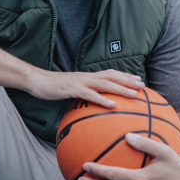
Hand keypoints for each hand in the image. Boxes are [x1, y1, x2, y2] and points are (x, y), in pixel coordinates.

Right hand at [27, 69, 142, 107]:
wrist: (37, 81)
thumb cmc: (52, 87)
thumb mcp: (69, 90)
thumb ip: (81, 93)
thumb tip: (89, 102)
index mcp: (87, 76)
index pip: (109, 73)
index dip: (124, 76)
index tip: (137, 80)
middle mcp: (86, 77)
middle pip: (111, 76)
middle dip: (128, 80)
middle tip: (142, 86)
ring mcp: (80, 82)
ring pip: (105, 84)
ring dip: (121, 89)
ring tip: (134, 95)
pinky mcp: (73, 89)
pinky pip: (91, 95)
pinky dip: (103, 100)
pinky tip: (113, 106)